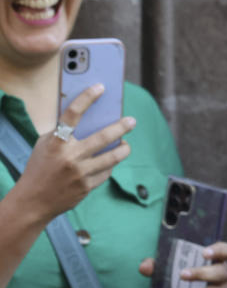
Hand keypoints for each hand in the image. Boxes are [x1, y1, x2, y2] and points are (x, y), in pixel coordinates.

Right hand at [15, 84, 134, 223]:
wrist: (34, 200)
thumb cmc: (41, 167)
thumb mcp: (45, 145)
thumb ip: (63, 133)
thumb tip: (91, 118)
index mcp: (55, 142)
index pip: (72, 114)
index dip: (87, 98)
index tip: (100, 87)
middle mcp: (69, 157)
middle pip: (102, 138)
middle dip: (121, 127)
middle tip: (132, 120)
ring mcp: (80, 173)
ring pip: (112, 158)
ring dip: (123, 149)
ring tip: (126, 144)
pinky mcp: (87, 187)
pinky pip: (106, 172)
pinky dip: (109, 165)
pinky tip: (110, 161)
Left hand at [139, 241, 226, 287]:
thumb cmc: (185, 278)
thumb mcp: (172, 269)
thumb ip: (158, 266)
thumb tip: (144, 267)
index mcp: (216, 260)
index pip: (225, 250)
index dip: (218, 250)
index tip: (204, 253)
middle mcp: (225, 275)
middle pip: (221, 273)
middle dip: (202, 274)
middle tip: (182, 275)